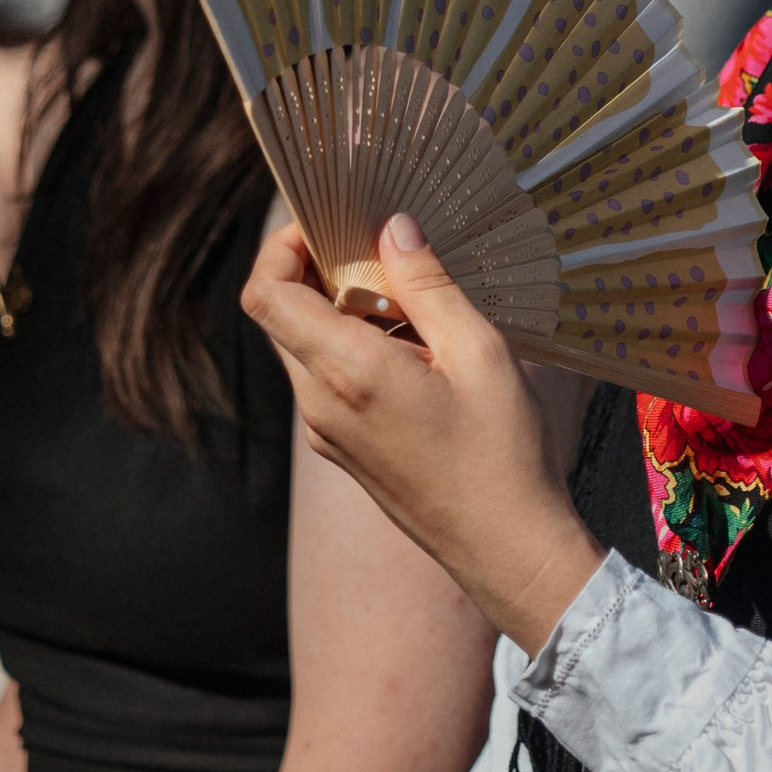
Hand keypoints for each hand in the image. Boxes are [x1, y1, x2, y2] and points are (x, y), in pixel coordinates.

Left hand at [240, 218, 598, 652]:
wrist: (505, 548)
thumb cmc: (502, 454)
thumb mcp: (479, 352)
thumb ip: (429, 285)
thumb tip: (392, 229)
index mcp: (347, 373)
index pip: (265, 293)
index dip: (280, 246)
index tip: (327, 223)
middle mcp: (319, 405)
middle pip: (279, 315)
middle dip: (315, 271)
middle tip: (380, 254)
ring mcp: (324, 432)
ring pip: (301, 346)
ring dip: (337, 311)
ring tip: (409, 305)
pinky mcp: (340, 448)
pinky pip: (323, 379)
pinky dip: (349, 346)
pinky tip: (412, 349)